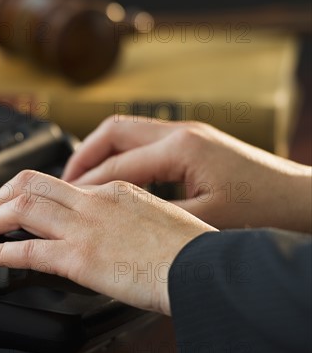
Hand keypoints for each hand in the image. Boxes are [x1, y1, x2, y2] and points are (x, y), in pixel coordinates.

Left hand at [0, 170, 216, 315]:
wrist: (205, 268)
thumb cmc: (192, 250)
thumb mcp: (160, 217)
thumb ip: (131, 216)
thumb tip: (118, 228)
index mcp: (115, 190)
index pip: (63, 183)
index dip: (35, 191)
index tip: (25, 202)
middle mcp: (94, 202)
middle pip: (32, 184)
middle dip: (3, 195)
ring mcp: (84, 228)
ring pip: (22, 209)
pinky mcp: (79, 258)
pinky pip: (26, 251)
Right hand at [62, 116, 311, 232]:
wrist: (302, 198)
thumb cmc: (265, 208)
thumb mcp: (205, 221)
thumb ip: (157, 216)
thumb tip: (118, 219)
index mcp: (181, 149)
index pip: (117, 165)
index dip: (87, 184)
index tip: (65, 199)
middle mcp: (180, 133)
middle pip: (113, 131)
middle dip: (83, 154)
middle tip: (63, 180)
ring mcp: (187, 134)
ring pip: (126, 132)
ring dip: (101, 152)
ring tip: (82, 177)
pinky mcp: (193, 142)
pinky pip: (144, 142)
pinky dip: (122, 156)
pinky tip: (118, 178)